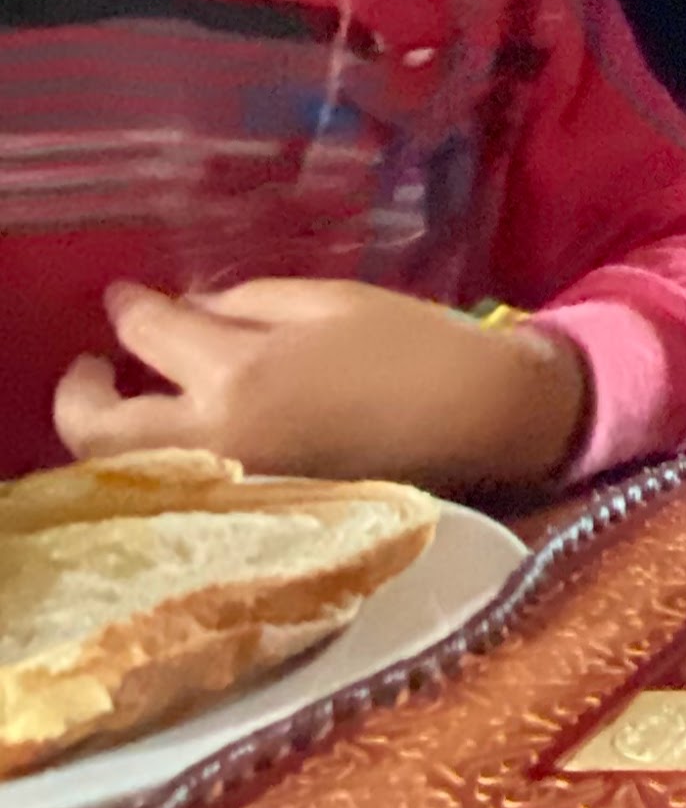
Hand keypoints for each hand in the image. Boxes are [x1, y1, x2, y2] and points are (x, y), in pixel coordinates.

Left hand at [54, 279, 588, 491]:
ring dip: (109, 434)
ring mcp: (228, 486)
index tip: (125, 296)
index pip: (147, 334)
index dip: (129, 308)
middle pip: (100, 428)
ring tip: (128, 401)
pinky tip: (176, 433)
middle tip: (92, 367)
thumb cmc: (416, 346)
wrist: (483, 421)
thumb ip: (243, 302)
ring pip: (127, 470)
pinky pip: (175, 487)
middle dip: (81, 394)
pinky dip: (155, 461)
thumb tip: (183, 314)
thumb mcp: (329, 299)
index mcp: (239, 373)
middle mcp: (216, 439)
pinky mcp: (252, 511)